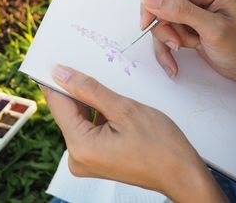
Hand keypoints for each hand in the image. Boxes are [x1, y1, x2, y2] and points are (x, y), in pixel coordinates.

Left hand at [42, 64, 227, 202]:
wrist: (181, 173)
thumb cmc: (161, 145)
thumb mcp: (124, 109)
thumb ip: (89, 90)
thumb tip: (61, 74)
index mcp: (81, 146)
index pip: (58, 104)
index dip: (54, 80)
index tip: (54, 61)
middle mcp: (77, 157)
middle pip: (68, 113)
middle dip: (77, 90)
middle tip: (86, 68)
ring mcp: (86, 160)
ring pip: (80, 119)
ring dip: (90, 102)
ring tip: (108, 90)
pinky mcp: (95, 158)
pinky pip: (89, 129)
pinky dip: (97, 115)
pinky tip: (110, 105)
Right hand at [141, 0, 235, 82]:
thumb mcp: (212, 29)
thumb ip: (180, 11)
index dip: (154, 0)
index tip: (146, 24)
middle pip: (162, 1)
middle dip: (164, 26)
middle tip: (176, 43)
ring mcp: (193, 8)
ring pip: (162, 19)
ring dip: (168, 38)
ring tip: (185, 49)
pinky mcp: (187, 22)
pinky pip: (166, 32)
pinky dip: (167, 48)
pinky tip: (173, 64)